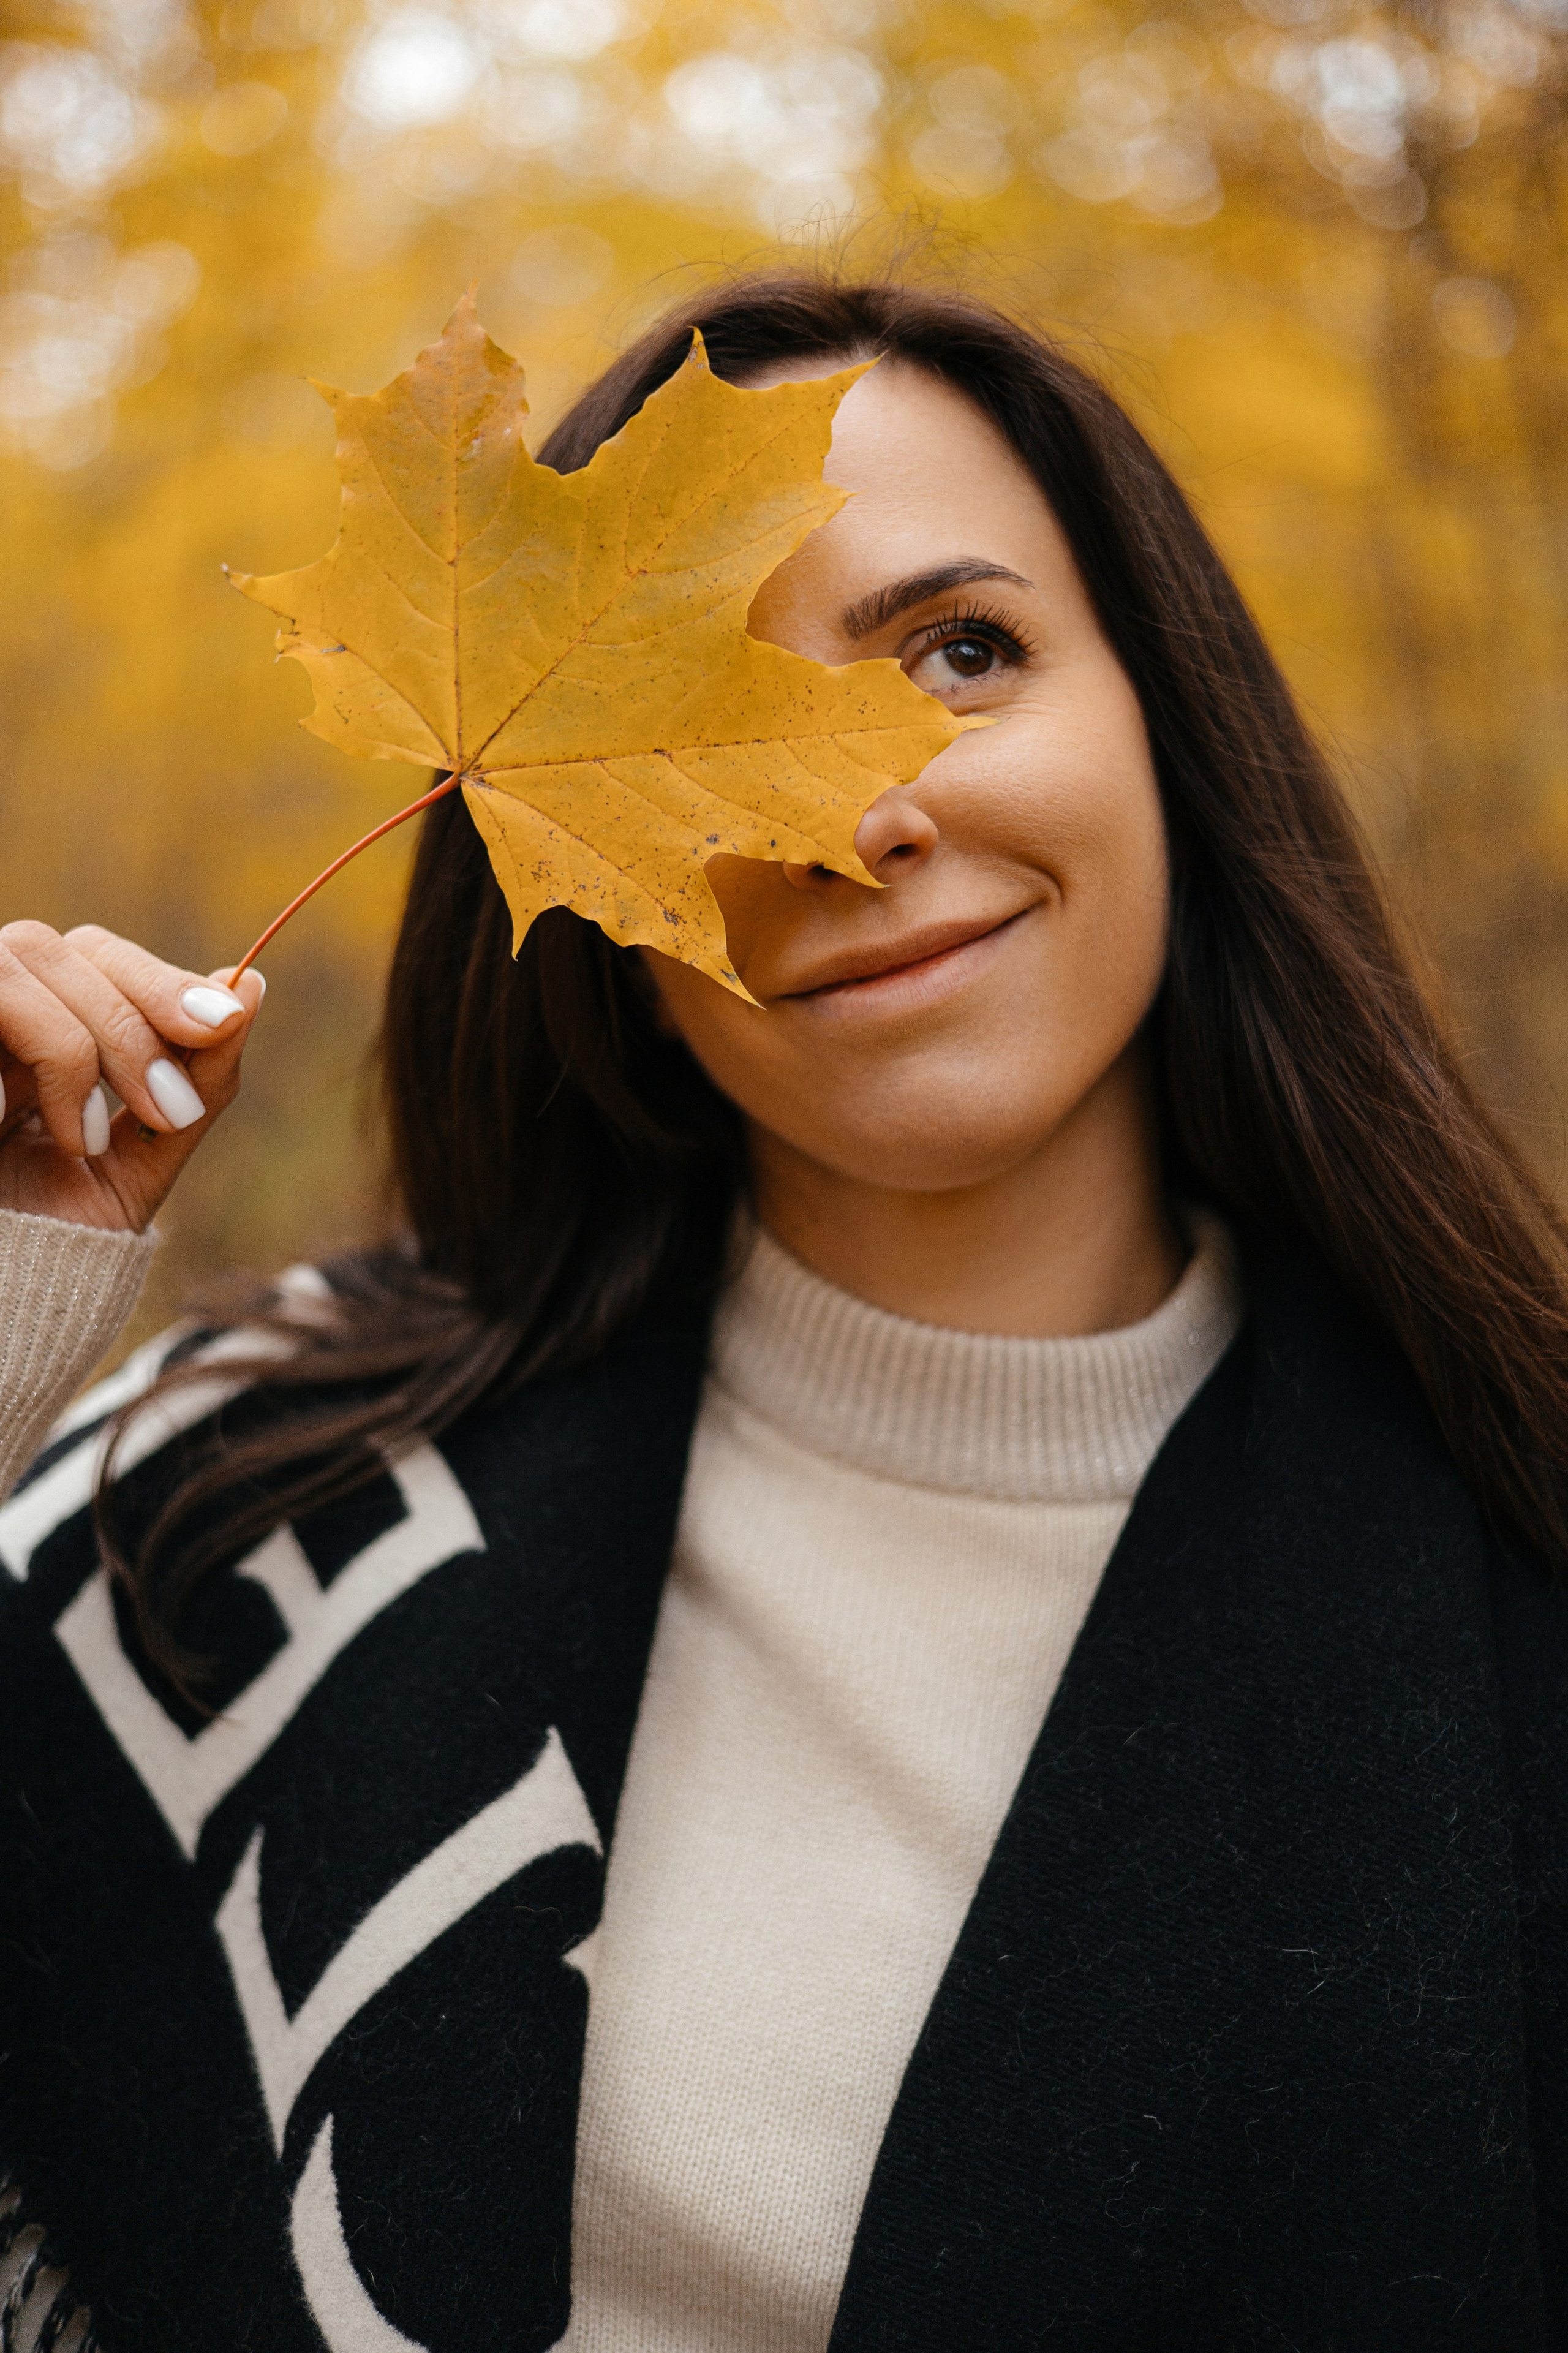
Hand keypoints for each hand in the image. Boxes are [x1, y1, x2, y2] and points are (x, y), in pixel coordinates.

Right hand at [0, 922, 265, 1235]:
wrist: (8, 1297)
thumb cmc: (62, 1227)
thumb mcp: (146, 1154)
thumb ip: (201, 1077)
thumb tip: (252, 984)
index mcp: (42, 1022)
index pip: (97, 954)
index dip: (160, 979)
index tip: (222, 1024)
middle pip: (55, 947)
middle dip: (129, 1020)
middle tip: (169, 1105)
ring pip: (12, 965)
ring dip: (71, 1047)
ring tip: (86, 1139)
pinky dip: (19, 1059)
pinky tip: (7, 1116)